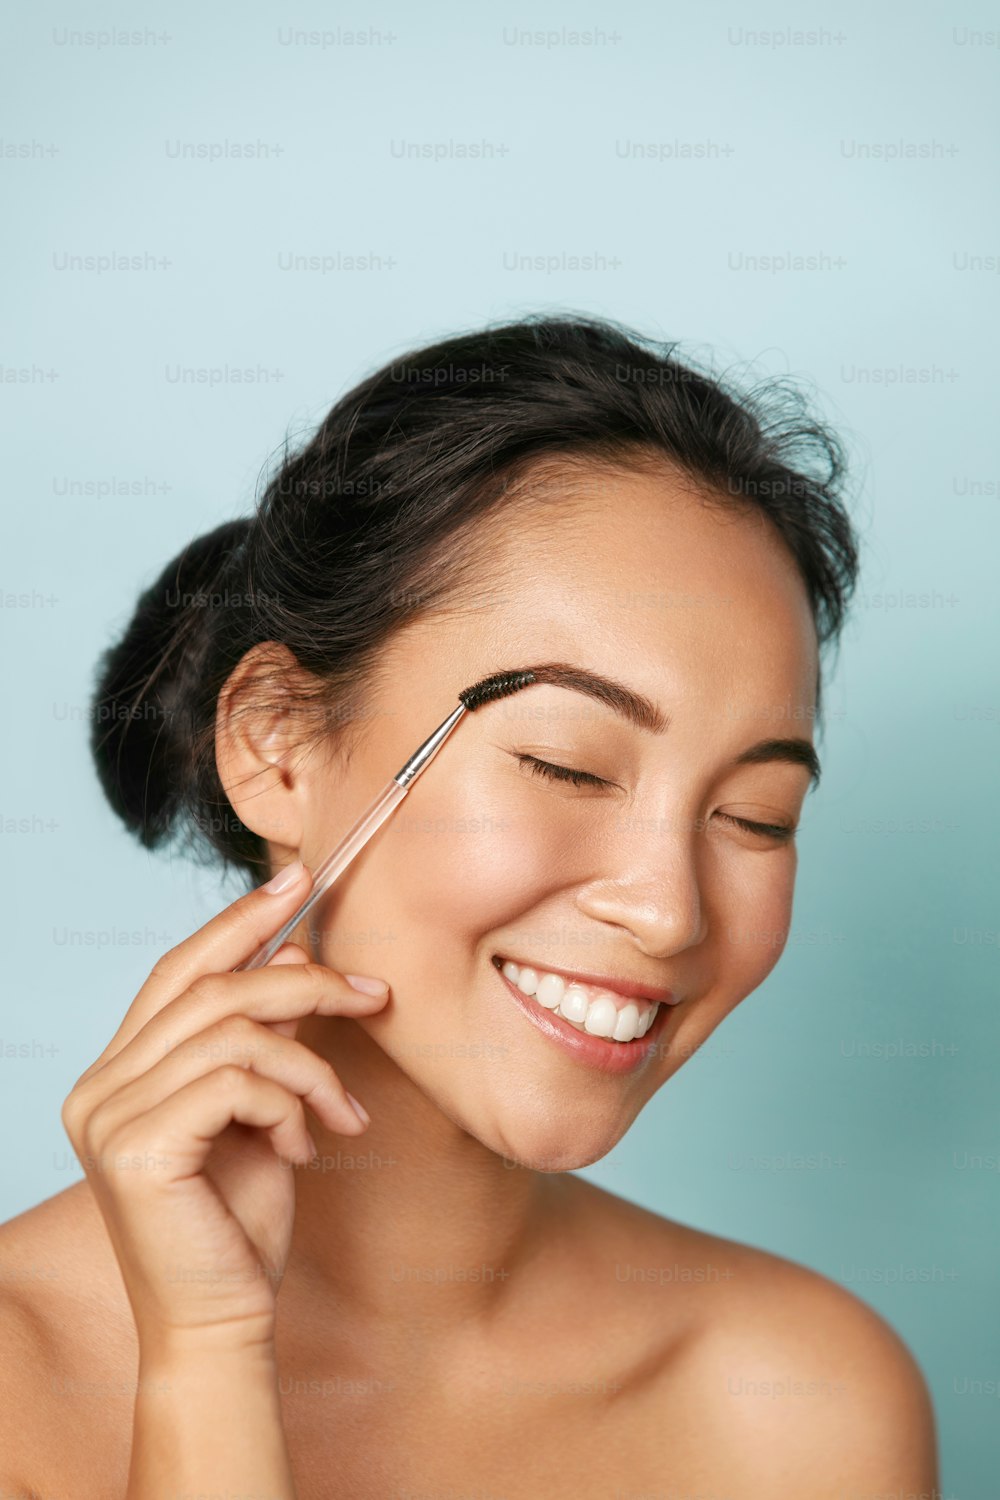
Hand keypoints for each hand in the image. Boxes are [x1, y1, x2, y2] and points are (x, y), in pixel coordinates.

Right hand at [60, 860, 389, 1356]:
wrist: (222, 1324)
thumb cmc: (240, 1223)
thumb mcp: (263, 1109)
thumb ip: (267, 1037)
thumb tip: (296, 955)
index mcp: (119, 1072)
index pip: (179, 970)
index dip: (238, 921)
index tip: (298, 880)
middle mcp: (98, 1086)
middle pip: (210, 987)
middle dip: (303, 979)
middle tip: (373, 994)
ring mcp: (107, 1116)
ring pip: (233, 1030)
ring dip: (312, 1063)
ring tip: (341, 1113)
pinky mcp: (136, 1147)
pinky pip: (236, 1079)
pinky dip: (290, 1102)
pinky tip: (304, 1147)